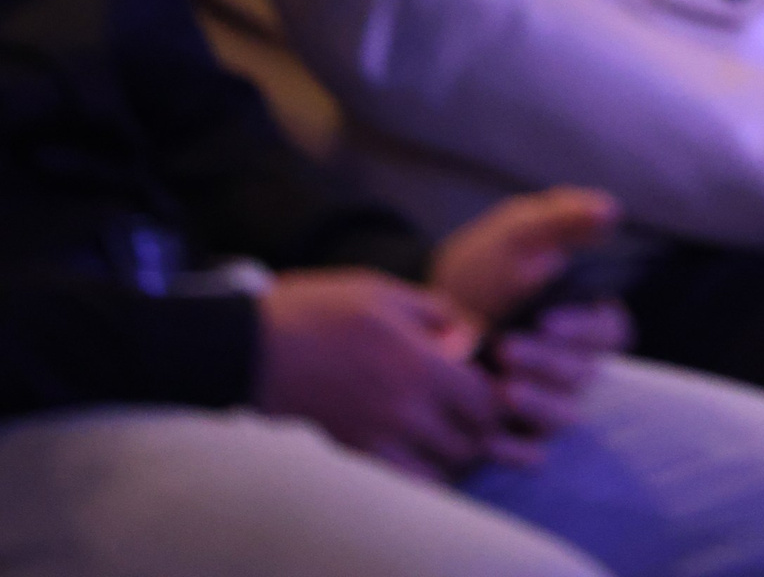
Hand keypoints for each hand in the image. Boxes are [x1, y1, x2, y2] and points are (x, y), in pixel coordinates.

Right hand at [256, 271, 497, 479]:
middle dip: (478, 426)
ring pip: (439, 468)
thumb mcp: (385, 292)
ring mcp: (379, 439)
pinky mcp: (354, 453)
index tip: (490, 381)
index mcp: (420, 367)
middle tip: (471, 404)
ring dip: (450, 451)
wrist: (259, 349)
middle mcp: (406, 412)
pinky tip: (413, 444)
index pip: (485, 402)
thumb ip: (435, 313)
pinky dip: (418, 470)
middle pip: (469, 441)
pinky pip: (402, 479)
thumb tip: (468, 333)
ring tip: (444, 423)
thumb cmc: (322, 311)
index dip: (496, 395)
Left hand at [430, 189, 626, 458]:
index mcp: (585, 317)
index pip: (608, 330)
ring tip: (502, 388)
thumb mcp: (519, 231)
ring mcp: (545, 401)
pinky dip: (515, 449)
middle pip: (583, 373)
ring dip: (538, 404)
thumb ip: (564, 218)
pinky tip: (492, 436)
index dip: (583, 327)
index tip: (546, 319)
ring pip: (563, 414)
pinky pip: (528, 452)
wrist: (425, 313)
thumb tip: (611, 211)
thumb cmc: (484, 265)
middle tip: (507, 348)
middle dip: (548, 363)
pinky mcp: (515, 435)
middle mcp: (572, 364)